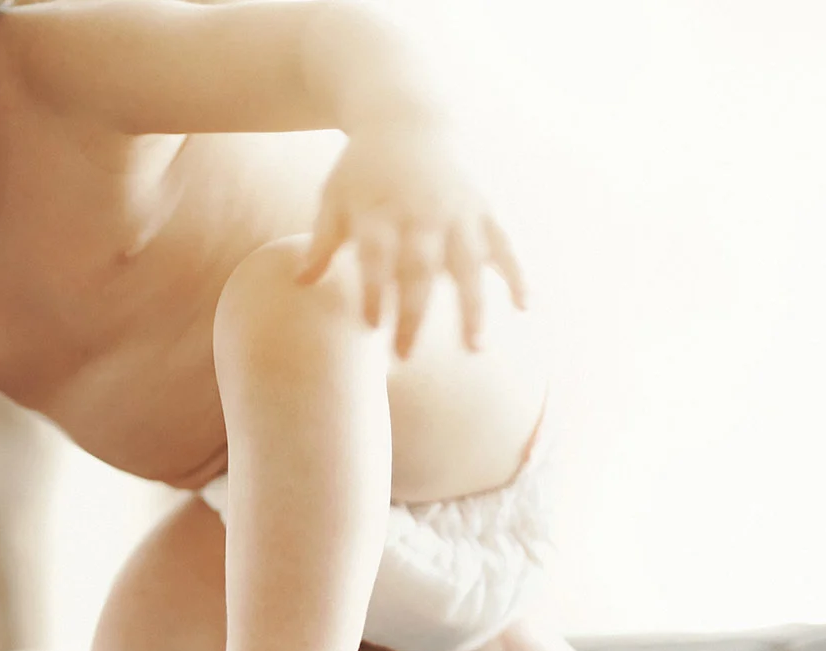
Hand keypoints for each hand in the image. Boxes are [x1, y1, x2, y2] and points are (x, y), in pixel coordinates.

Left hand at [296, 125, 527, 357]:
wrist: (408, 117)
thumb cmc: (363, 168)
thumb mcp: (333, 196)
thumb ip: (320, 241)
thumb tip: (299, 284)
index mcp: (380, 212)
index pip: (376, 257)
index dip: (375, 291)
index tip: (372, 327)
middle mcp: (420, 214)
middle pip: (418, 269)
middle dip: (413, 314)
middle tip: (405, 357)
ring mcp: (457, 212)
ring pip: (468, 264)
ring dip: (473, 306)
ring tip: (475, 347)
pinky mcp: (483, 209)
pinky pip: (504, 244)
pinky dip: (517, 274)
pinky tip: (526, 307)